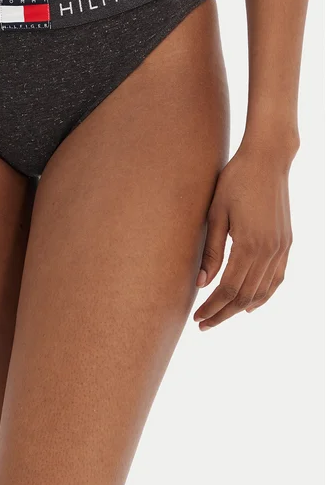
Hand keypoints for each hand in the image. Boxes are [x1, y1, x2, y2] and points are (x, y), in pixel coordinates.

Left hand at [193, 141, 294, 330]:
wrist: (267, 160)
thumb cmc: (236, 181)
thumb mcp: (216, 214)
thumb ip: (211, 251)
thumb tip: (202, 283)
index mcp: (249, 245)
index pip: (229, 289)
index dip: (212, 307)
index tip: (197, 318)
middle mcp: (269, 251)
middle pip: (245, 296)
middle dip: (223, 313)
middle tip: (204, 324)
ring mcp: (281, 248)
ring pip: (262, 291)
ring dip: (240, 308)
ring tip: (221, 316)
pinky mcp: (286, 243)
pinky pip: (277, 278)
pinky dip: (263, 295)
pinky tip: (250, 303)